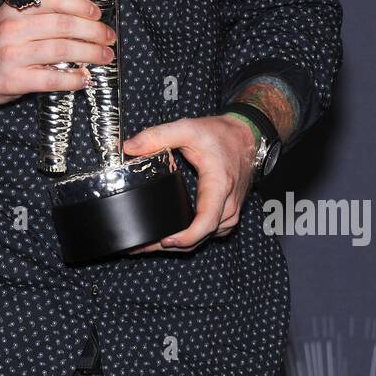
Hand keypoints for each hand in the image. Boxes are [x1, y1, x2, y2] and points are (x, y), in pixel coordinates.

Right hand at [0, 0, 115, 108]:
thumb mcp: (9, 18)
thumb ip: (38, 13)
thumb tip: (81, 12)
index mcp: (14, 8)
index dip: (81, 4)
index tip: (97, 13)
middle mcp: (12, 28)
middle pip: (64, 25)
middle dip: (93, 32)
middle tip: (108, 38)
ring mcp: (12, 54)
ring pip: (62, 49)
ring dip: (90, 54)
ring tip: (104, 57)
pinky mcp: (13, 79)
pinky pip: (51, 78)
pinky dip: (73, 79)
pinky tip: (84, 78)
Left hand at [121, 115, 256, 252]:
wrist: (246, 137)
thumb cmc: (221, 135)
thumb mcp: (188, 129)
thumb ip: (157, 136)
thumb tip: (129, 147)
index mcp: (218, 187)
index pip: (206, 222)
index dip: (186, 237)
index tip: (165, 240)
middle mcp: (228, 205)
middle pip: (200, 237)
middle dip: (170, 245)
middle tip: (140, 246)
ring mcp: (230, 212)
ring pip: (204, 239)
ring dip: (179, 244)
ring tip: (150, 243)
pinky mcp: (227, 214)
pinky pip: (208, 233)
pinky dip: (190, 238)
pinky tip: (171, 236)